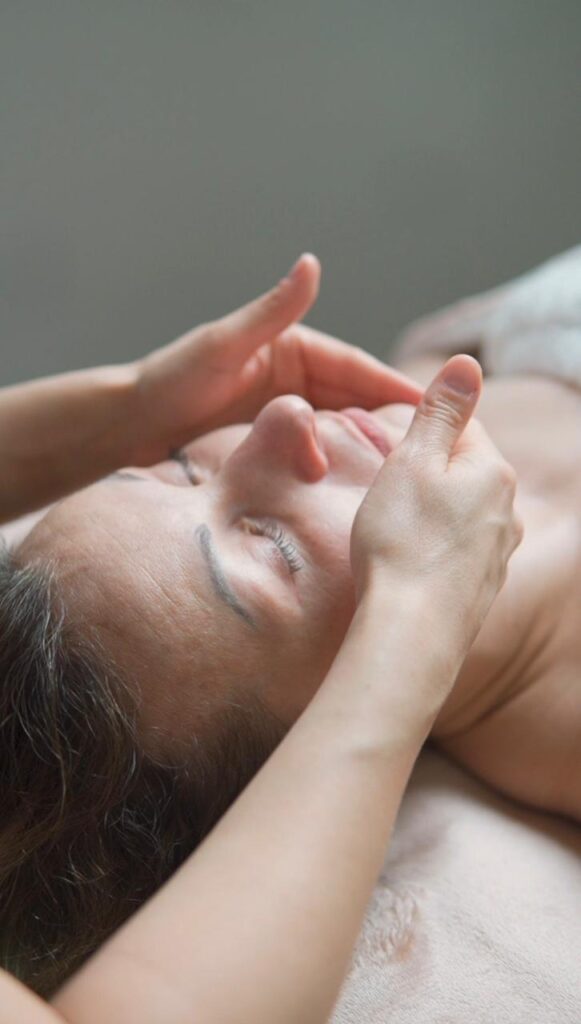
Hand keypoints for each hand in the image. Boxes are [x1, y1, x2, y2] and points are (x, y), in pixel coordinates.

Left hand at [129, 254, 423, 463]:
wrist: (132, 425)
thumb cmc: (172, 379)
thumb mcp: (224, 344)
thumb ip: (272, 311)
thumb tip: (311, 264)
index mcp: (291, 347)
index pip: (355, 366)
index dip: (392, 386)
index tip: (432, 406)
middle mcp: (295, 376)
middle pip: (356, 400)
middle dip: (391, 421)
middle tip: (433, 449)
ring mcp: (287, 410)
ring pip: (341, 427)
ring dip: (369, 446)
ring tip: (406, 473)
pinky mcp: (274, 439)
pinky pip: (318, 449)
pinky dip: (341, 462)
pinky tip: (361, 486)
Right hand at [351, 354, 523, 686]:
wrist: (410, 633)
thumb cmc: (403, 542)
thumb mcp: (412, 460)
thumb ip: (441, 411)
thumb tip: (468, 362)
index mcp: (493, 471)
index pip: (461, 427)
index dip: (419, 432)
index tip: (388, 450)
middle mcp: (508, 512)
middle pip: (463, 471)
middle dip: (426, 473)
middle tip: (384, 492)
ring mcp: (499, 555)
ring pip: (461, 514)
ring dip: (430, 514)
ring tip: (392, 530)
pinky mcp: (482, 590)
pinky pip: (456, 553)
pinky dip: (432, 550)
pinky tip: (406, 563)